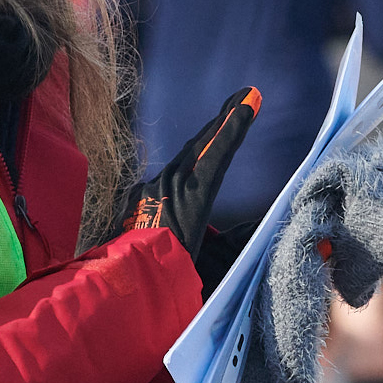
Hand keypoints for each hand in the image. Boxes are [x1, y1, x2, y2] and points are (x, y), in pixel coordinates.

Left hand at [127, 88, 259, 264]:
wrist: (122, 287)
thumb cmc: (170, 279)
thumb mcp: (213, 266)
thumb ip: (237, 244)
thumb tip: (260, 228)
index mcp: (190, 199)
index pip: (217, 154)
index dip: (235, 126)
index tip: (251, 98)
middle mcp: (168, 186)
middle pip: (200, 145)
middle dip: (223, 119)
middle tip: (242, 95)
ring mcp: (151, 189)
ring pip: (184, 157)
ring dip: (206, 138)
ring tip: (223, 122)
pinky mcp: (140, 198)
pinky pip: (169, 172)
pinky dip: (188, 160)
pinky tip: (193, 159)